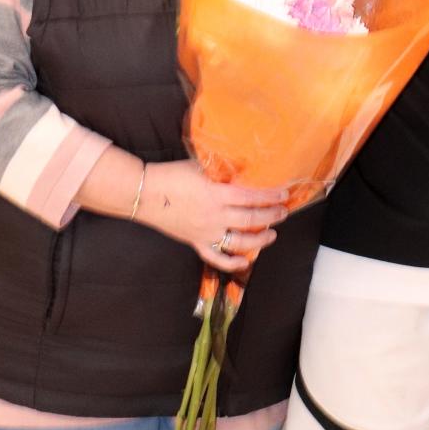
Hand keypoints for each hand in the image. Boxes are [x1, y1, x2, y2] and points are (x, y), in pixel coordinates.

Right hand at [137, 160, 289, 272]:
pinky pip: (216, 257)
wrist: (144, 193)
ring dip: (260, 240)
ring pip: (239, 242)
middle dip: (271, 216)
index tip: (284, 194)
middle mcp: (214, 216)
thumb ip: (222, 172)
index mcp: (216, 194)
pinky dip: (232, 262)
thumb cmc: (172, 175)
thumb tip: (246, 170)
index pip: (252, 197)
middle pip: (251, 220)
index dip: (271, 197)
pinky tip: (245, 261)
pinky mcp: (195, 242)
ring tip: (272, 234)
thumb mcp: (201, 167)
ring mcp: (205, 233)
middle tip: (283, 212)